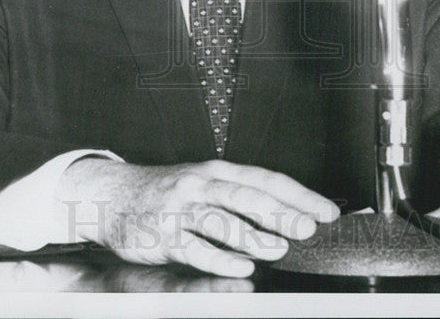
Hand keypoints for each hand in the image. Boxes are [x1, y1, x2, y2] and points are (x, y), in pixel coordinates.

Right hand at [54, 158, 338, 277]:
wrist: (112, 195)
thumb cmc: (167, 193)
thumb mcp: (204, 185)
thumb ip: (239, 198)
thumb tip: (287, 216)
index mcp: (217, 171)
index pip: (266, 179)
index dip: (299, 195)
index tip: (327, 211)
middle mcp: (201, 184)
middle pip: (247, 196)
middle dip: (281, 214)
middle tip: (307, 229)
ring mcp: (181, 208)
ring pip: (222, 220)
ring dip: (253, 237)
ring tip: (278, 249)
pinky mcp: (163, 233)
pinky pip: (195, 248)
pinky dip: (220, 260)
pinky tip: (241, 269)